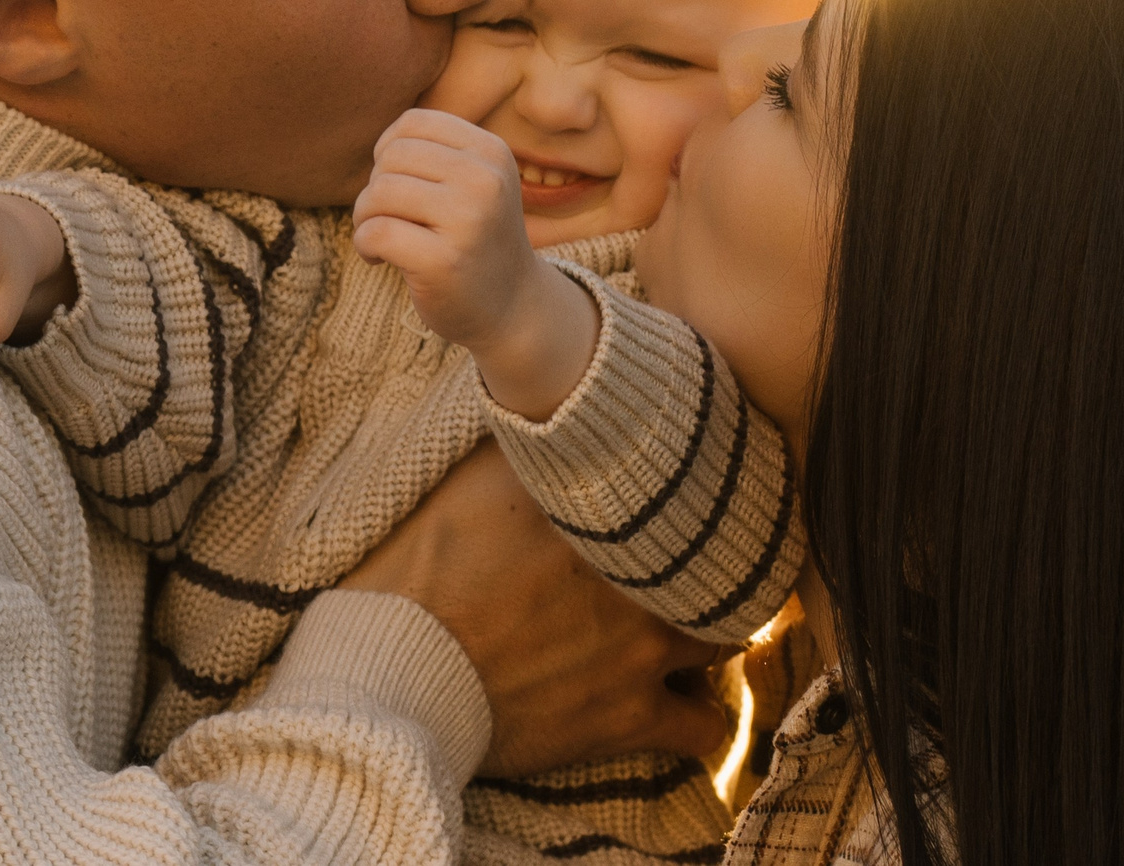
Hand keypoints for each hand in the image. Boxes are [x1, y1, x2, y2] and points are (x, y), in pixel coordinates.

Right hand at [342, 440, 731, 775]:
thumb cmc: (416, 569)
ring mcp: (641, 645)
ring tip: (691, 629)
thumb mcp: (466, 474)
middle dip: (713, 560)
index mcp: (600, 503)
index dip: (694, 486)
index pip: (687, 479)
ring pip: (727, 637)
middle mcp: (637, 569)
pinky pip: (706, 728)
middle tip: (693, 562)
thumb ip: (526, 435)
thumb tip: (555, 395)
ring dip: (713, 632)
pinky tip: (687, 706)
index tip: (689, 492)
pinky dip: (701, 720)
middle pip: (722, 558)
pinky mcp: (629, 717)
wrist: (396, 667)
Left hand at [353, 110, 597, 418]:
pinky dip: (364, 244)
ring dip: (365, 217)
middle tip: (388, 217)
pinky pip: (375, 232)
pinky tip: (378, 259)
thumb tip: (380, 144)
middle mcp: (485, 180)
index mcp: (491, 152)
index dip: (388, 151)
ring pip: (380, 193)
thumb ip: (435, 154)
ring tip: (381, 237)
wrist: (512, 306)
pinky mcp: (443, 261)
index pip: (414, 123)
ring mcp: (467, 220)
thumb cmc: (475, 238)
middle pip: (392, 157)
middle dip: (375, 187)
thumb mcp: (474, 183)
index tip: (397, 185)